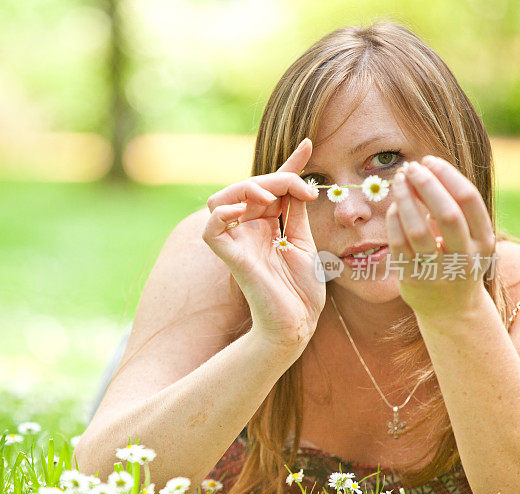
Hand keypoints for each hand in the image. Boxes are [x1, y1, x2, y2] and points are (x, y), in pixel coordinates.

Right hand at [202, 138, 325, 346]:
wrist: (299, 322)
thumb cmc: (301, 289)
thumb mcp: (304, 240)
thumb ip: (296, 210)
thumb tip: (301, 180)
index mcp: (267, 223)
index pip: (271, 186)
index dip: (288, 164)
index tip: (308, 144)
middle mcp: (248, 229)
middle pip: (246, 187)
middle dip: (273, 179)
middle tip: (302, 190)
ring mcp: (237, 242)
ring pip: (221, 199)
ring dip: (244, 189)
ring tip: (270, 197)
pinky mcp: (230, 257)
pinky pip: (211, 229)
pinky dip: (222, 214)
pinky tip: (245, 211)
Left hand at [385, 156, 496, 317]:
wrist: (451, 310)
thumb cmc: (457, 261)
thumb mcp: (468, 239)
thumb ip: (454, 210)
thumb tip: (426, 170)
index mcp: (484, 241)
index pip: (468, 200)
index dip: (447, 175)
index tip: (429, 161)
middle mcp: (465, 256)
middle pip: (446, 213)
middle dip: (426, 185)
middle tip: (410, 167)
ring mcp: (438, 270)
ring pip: (418, 230)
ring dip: (405, 200)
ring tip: (398, 182)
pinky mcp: (413, 278)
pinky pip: (399, 245)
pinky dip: (394, 221)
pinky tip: (392, 207)